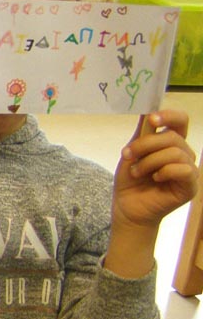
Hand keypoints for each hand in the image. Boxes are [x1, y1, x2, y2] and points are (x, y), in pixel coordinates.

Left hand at [112, 110, 197, 229]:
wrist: (127, 208)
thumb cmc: (131, 180)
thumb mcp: (132, 153)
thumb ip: (142, 133)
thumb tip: (146, 110)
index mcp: (171, 142)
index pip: (180, 121)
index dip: (169, 116)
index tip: (152, 120)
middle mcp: (184, 153)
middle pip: (173, 137)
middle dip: (145, 144)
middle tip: (127, 155)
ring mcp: (189, 169)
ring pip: (175, 153)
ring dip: (149, 161)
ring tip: (136, 172)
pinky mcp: (191, 185)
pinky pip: (183, 170)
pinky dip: (164, 171)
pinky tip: (154, 178)